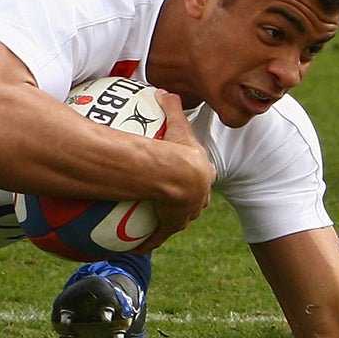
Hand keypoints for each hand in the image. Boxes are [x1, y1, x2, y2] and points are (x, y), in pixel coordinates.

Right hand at [145, 93, 212, 246]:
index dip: (197, 172)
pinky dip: (147, 241)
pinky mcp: (171, 224)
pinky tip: (136, 247)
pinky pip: (157, 236)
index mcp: (202, 173)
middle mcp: (198, 196)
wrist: (176, 176)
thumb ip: (173, 108)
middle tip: (171, 195)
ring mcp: (185, 212)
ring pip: (179, 217)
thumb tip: (165, 91)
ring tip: (155, 219)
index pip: (202, 173)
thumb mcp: (178, 125)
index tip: (188, 171)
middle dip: (187, 198)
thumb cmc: (179, 150)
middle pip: (195, 198)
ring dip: (168, 218)